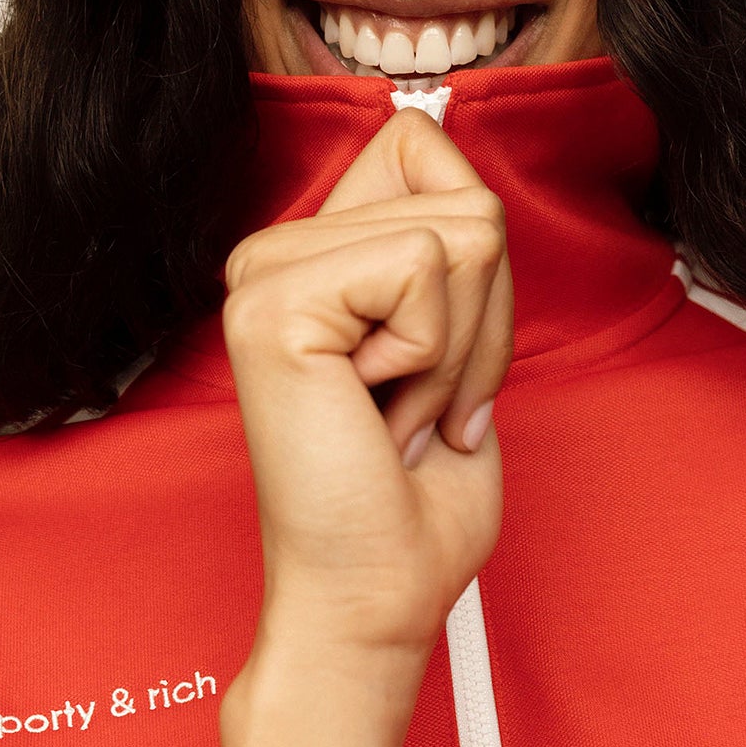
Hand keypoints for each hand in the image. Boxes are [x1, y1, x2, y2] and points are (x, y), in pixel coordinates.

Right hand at [221, 105, 512, 660]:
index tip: (437, 365)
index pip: (432, 153)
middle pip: (464, 194)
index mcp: (310, 256)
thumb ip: (453, 251)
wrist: (376, 593)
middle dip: (482, 319)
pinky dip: (437, 358)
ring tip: (398, 414)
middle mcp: (273, 252)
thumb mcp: (457, 343)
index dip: (478, 268)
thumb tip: (461, 167)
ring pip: (461, 231)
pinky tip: (377, 413)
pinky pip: (426, 268)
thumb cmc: (415, 496)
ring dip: (462, 348)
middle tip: (419, 405)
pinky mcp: (273, 305)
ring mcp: (264, 274)